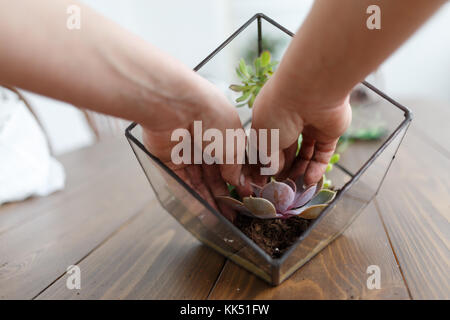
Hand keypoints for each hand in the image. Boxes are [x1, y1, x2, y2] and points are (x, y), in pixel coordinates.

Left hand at [142, 73, 244, 220]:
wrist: (178, 107)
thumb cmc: (212, 118)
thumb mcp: (233, 144)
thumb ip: (235, 166)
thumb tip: (236, 181)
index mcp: (223, 134)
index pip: (231, 162)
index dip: (237, 181)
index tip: (244, 199)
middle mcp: (204, 143)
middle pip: (214, 174)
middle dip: (223, 195)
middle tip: (232, 215)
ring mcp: (185, 152)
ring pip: (198, 181)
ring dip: (209, 200)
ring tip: (219, 219)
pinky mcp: (168, 159)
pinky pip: (181, 182)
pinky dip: (191, 196)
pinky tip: (202, 211)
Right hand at [250, 71, 351, 185]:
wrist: (310, 91)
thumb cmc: (278, 112)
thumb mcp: (265, 139)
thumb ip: (268, 159)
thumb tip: (275, 172)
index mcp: (269, 119)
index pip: (267, 145)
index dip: (265, 164)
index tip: (264, 182)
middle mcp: (289, 121)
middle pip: (286, 151)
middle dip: (284, 169)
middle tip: (282, 188)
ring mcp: (310, 126)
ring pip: (305, 153)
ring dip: (300, 171)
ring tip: (296, 188)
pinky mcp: (328, 132)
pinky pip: (322, 153)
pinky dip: (316, 168)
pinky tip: (309, 180)